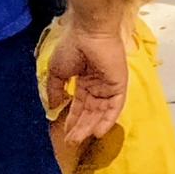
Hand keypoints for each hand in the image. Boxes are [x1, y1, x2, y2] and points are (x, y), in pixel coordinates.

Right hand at [46, 15, 127, 151]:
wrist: (89, 31)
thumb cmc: (72, 46)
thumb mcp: (57, 71)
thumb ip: (56, 90)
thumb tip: (54, 106)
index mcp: (85, 80)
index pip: (80, 105)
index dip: (73, 119)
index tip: (65, 133)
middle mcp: (98, 85)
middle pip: (90, 112)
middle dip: (80, 127)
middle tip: (71, 142)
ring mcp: (109, 85)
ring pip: (101, 112)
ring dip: (90, 127)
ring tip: (78, 139)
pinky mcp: (119, 85)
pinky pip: (115, 107)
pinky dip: (107, 120)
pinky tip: (97, 132)